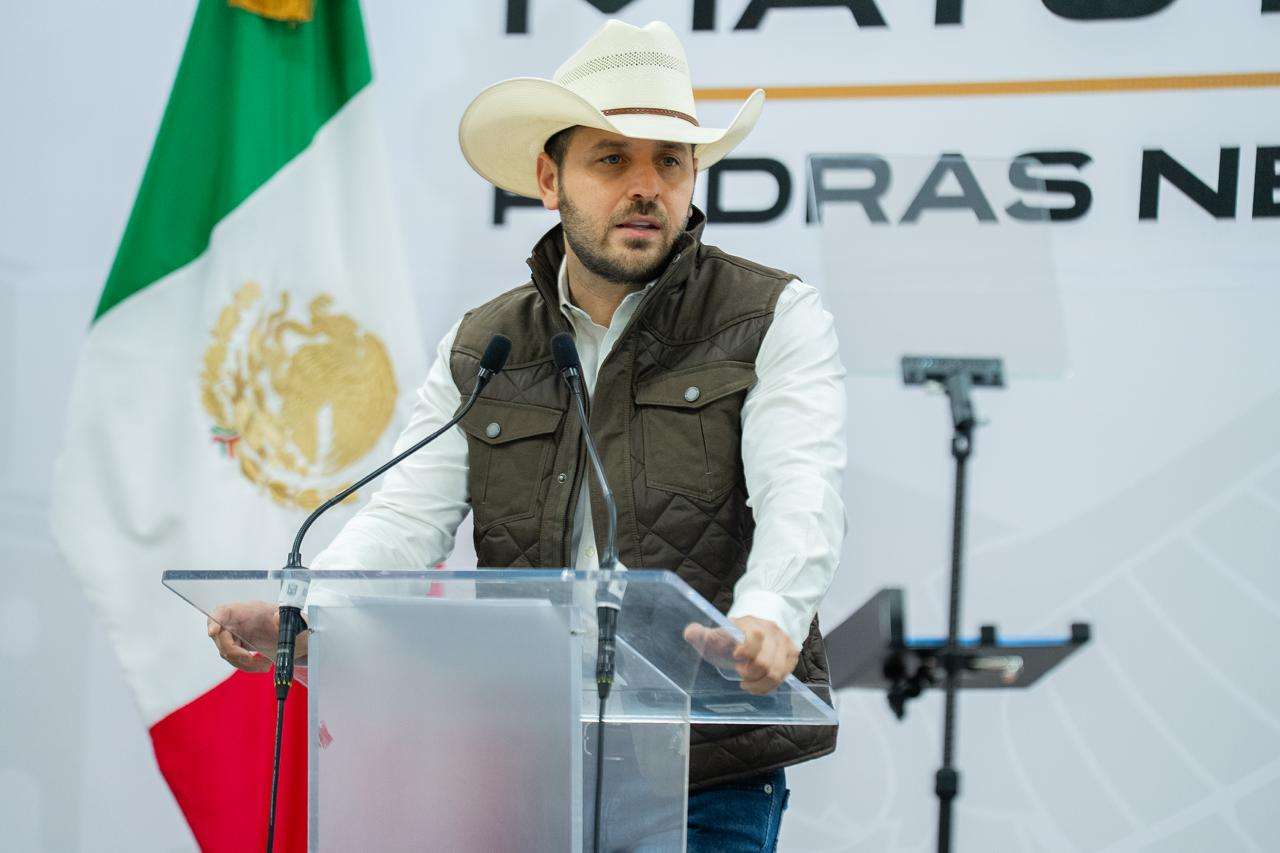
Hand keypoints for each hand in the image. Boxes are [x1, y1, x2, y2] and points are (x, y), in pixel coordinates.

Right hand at [207, 601, 307, 672]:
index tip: (214, 632)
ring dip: (244, 663)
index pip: (222, 611)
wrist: (297, 637)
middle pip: (220, 637)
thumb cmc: (292, 623)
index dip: (214, 620)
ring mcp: (238, 635)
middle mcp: (238, 622)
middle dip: (234, 652)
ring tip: (265, 663)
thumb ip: (284, 620)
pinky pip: (235, 660)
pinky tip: (264, 664)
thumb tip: (276, 617)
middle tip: (250, 659)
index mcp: (248, 611)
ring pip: (227, 652)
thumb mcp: (292, 621)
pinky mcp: (240, 647)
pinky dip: (248, 666)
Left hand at [683, 616, 798, 694]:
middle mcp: (772, 632)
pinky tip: (758, 685)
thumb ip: (702, 634)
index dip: (747, 650)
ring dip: (760, 683)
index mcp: (751, 624)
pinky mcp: (791, 655)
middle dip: (750, 673)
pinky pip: (785, 675)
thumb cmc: (734, 635)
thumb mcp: (717, 633)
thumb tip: (690, 633)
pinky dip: (770, 686)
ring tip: (747, 683)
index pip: (756, 636)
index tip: (735, 656)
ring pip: (778, 672)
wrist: (758, 626)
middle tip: (739, 673)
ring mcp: (784, 643)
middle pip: (766, 661)